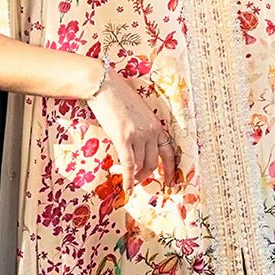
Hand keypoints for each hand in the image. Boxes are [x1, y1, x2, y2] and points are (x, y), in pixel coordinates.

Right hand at [88, 68, 176, 193]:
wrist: (104, 85)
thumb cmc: (117, 96)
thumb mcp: (137, 112)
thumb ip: (141, 128)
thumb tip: (136, 144)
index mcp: (156, 125)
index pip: (169, 152)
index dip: (170, 170)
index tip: (169, 182)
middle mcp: (151, 132)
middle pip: (153, 162)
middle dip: (145, 175)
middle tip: (137, 181)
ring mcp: (138, 135)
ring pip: (140, 165)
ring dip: (133, 176)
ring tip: (121, 176)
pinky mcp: (123, 138)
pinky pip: (128, 165)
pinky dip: (128, 179)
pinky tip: (126, 189)